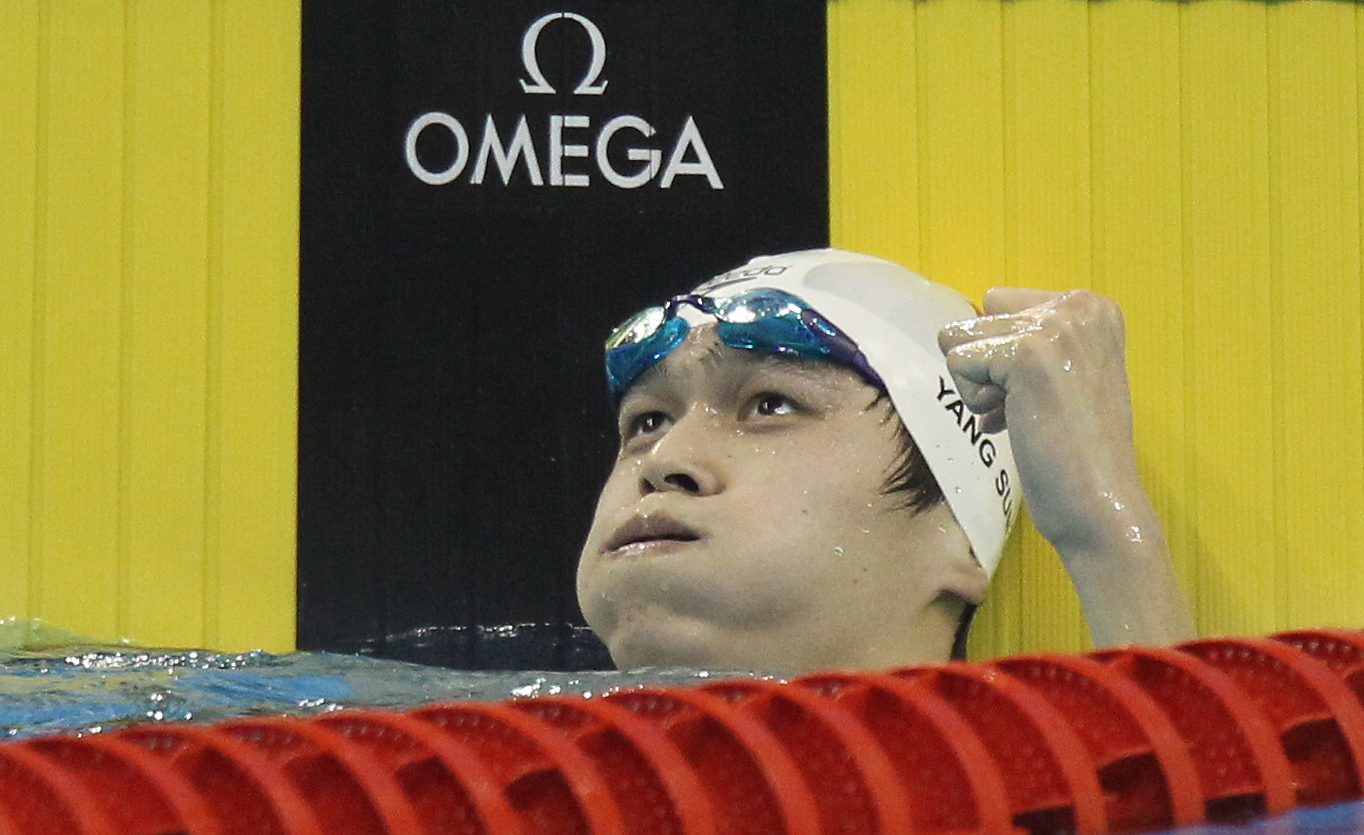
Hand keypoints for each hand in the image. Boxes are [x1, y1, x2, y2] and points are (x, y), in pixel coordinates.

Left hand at [937, 288, 1193, 645]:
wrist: (1100, 503)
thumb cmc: (1073, 451)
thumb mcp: (1059, 376)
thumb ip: (1022, 345)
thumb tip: (952, 333)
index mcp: (1092, 306)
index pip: (999, 303)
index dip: (1002, 356)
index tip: (1040, 394)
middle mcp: (1078, 305)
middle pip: (977, 315)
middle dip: (986, 366)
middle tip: (1029, 407)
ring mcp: (1055, 326)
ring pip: (959, 338)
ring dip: (979, 386)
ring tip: (1025, 415)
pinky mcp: (1027, 353)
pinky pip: (958, 363)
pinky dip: (976, 402)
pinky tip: (1016, 424)